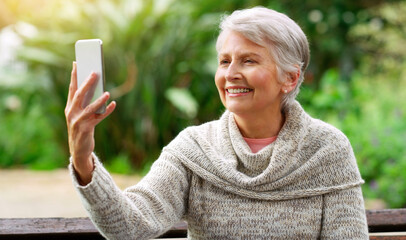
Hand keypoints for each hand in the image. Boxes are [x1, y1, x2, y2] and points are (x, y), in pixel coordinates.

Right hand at [65, 62, 115, 184]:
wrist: (79, 150)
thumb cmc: (82, 128)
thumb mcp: (81, 115)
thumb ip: (86, 103)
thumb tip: (99, 88)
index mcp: (69, 107)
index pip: (72, 88)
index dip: (74, 76)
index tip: (76, 63)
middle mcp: (71, 113)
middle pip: (79, 95)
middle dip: (87, 83)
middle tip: (95, 72)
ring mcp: (78, 121)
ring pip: (89, 108)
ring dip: (99, 99)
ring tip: (107, 92)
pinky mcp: (86, 129)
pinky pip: (98, 118)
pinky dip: (107, 111)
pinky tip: (114, 104)